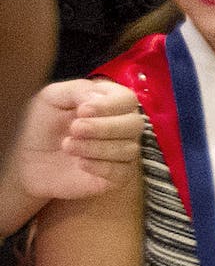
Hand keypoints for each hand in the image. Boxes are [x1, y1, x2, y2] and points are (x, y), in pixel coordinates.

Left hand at [3, 80, 142, 228]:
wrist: (31, 160)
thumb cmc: (43, 125)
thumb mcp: (52, 98)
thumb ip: (77, 90)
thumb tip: (98, 97)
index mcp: (111, 102)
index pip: (127, 99)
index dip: (109, 105)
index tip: (83, 110)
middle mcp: (123, 125)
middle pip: (134, 124)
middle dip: (104, 127)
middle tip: (75, 129)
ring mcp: (123, 151)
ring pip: (129, 149)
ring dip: (97, 147)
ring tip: (68, 146)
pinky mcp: (118, 175)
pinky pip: (122, 172)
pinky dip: (101, 167)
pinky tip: (80, 163)